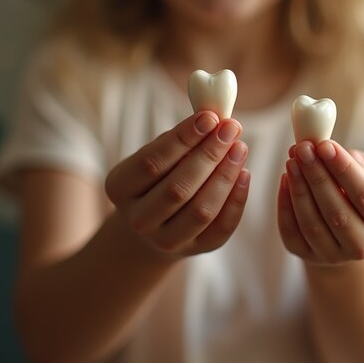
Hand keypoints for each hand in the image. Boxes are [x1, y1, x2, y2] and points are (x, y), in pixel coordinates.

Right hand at [105, 111, 249, 259]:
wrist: (151, 224)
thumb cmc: (157, 177)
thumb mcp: (156, 155)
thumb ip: (180, 137)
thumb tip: (214, 111)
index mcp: (119, 188)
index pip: (152, 162)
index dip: (183, 139)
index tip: (210, 116)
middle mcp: (138, 219)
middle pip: (177, 188)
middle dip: (209, 155)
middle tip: (232, 128)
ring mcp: (165, 240)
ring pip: (201, 211)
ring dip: (225, 176)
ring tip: (240, 147)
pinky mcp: (195, 251)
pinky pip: (220, 228)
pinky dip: (236, 200)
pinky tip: (244, 173)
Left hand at [277, 140, 363, 266]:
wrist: (347, 229)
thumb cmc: (361, 193)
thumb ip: (359, 163)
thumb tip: (334, 154)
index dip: (345, 170)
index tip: (326, 145)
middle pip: (338, 213)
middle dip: (317, 177)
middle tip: (303, 149)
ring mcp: (335, 256)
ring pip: (312, 225)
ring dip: (299, 190)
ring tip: (292, 161)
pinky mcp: (309, 257)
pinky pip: (292, 233)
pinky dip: (285, 206)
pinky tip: (285, 180)